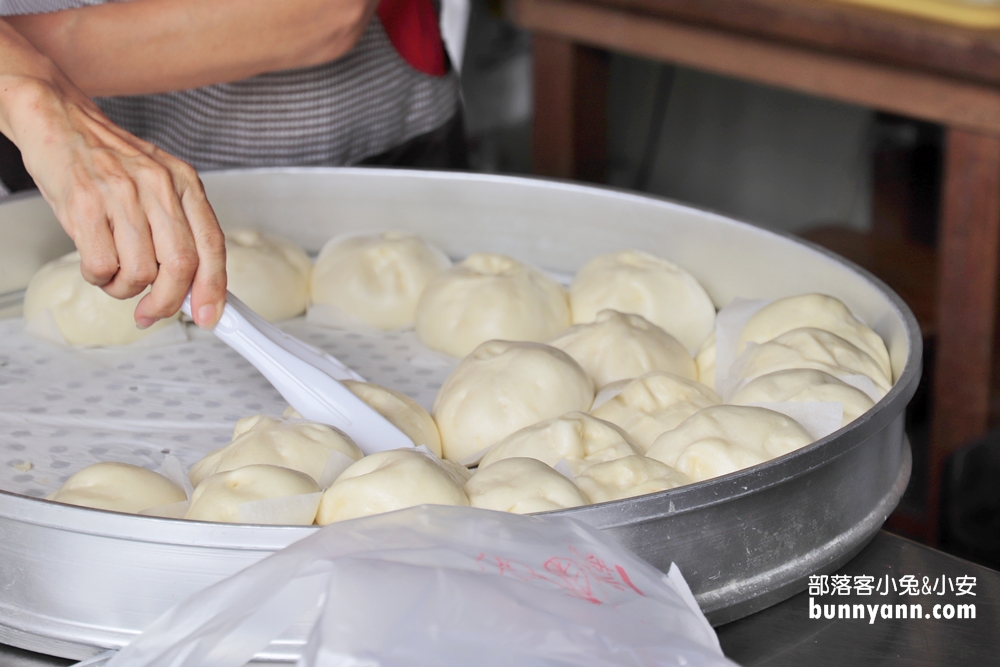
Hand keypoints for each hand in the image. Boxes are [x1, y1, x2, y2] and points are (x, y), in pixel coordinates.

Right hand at [2, 73, 225, 328]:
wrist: (57, 117)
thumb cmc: (107, 160)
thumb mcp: (158, 184)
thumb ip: (179, 228)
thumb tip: (194, 286)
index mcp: (184, 182)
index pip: (212, 245)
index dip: (214, 288)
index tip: (210, 316)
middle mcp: (159, 185)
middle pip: (181, 265)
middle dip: (168, 301)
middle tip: (152, 312)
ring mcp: (121, 193)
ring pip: (140, 271)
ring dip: (125, 289)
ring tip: (114, 275)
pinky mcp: (84, 203)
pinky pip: (101, 265)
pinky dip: (98, 277)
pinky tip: (94, 263)